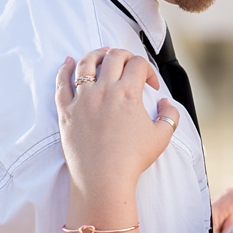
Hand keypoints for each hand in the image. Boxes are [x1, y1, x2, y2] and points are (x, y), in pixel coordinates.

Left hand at [54, 48, 176, 195]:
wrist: (103, 178)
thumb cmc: (132, 159)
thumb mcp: (162, 136)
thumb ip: (170, 114)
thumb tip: (165, 102)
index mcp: (128, 94)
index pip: (139, 64)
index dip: (149, 71)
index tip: (151, 86)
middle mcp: (104, 91)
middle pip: (114, 57)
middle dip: (125, 56)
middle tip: (129, 65)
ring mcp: (82, 99)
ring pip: (86, 63)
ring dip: (96, 54)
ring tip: (102, 54)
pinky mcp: (66, 110)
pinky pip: (62, 83)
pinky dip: (65, 68)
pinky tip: (68, 62)